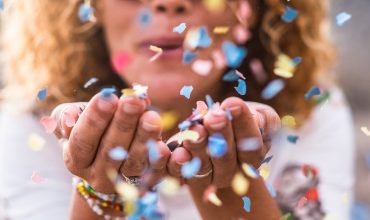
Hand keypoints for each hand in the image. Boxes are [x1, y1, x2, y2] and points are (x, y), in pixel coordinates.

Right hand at [52, 92, 170, 192]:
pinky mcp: (144, 184)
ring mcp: (122, 183)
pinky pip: (153, 173)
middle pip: (110, 151)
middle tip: (134, 101)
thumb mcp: (73, 119)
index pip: (82, 140)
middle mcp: (97, 176)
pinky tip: (165, 145)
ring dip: (144, 139)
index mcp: (75, 160)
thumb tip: (70, 116)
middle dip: (123, 123)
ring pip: (133, 163)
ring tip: (152, 117)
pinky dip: (159, 160)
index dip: (94, 119)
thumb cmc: (90, 128)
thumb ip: (67, 116)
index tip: (108, 97)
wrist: (109, 152)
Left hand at [167, 97, 279, 188]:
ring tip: (195, 128)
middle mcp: (231, 171)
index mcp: (252, 155)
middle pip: (226, 157)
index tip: (233, 103)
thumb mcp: (259, 115)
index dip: (243, 125)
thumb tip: (258, 120)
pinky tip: (176, 151)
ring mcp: (208, 176)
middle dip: (220, 134)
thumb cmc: (240, 119)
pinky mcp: (185, 176)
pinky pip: (180, 174)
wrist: (214, 133)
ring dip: (198, 147)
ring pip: (203, 166)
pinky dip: (177, 164)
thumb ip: (263, 119)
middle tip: (215, 116)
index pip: (251, 145)